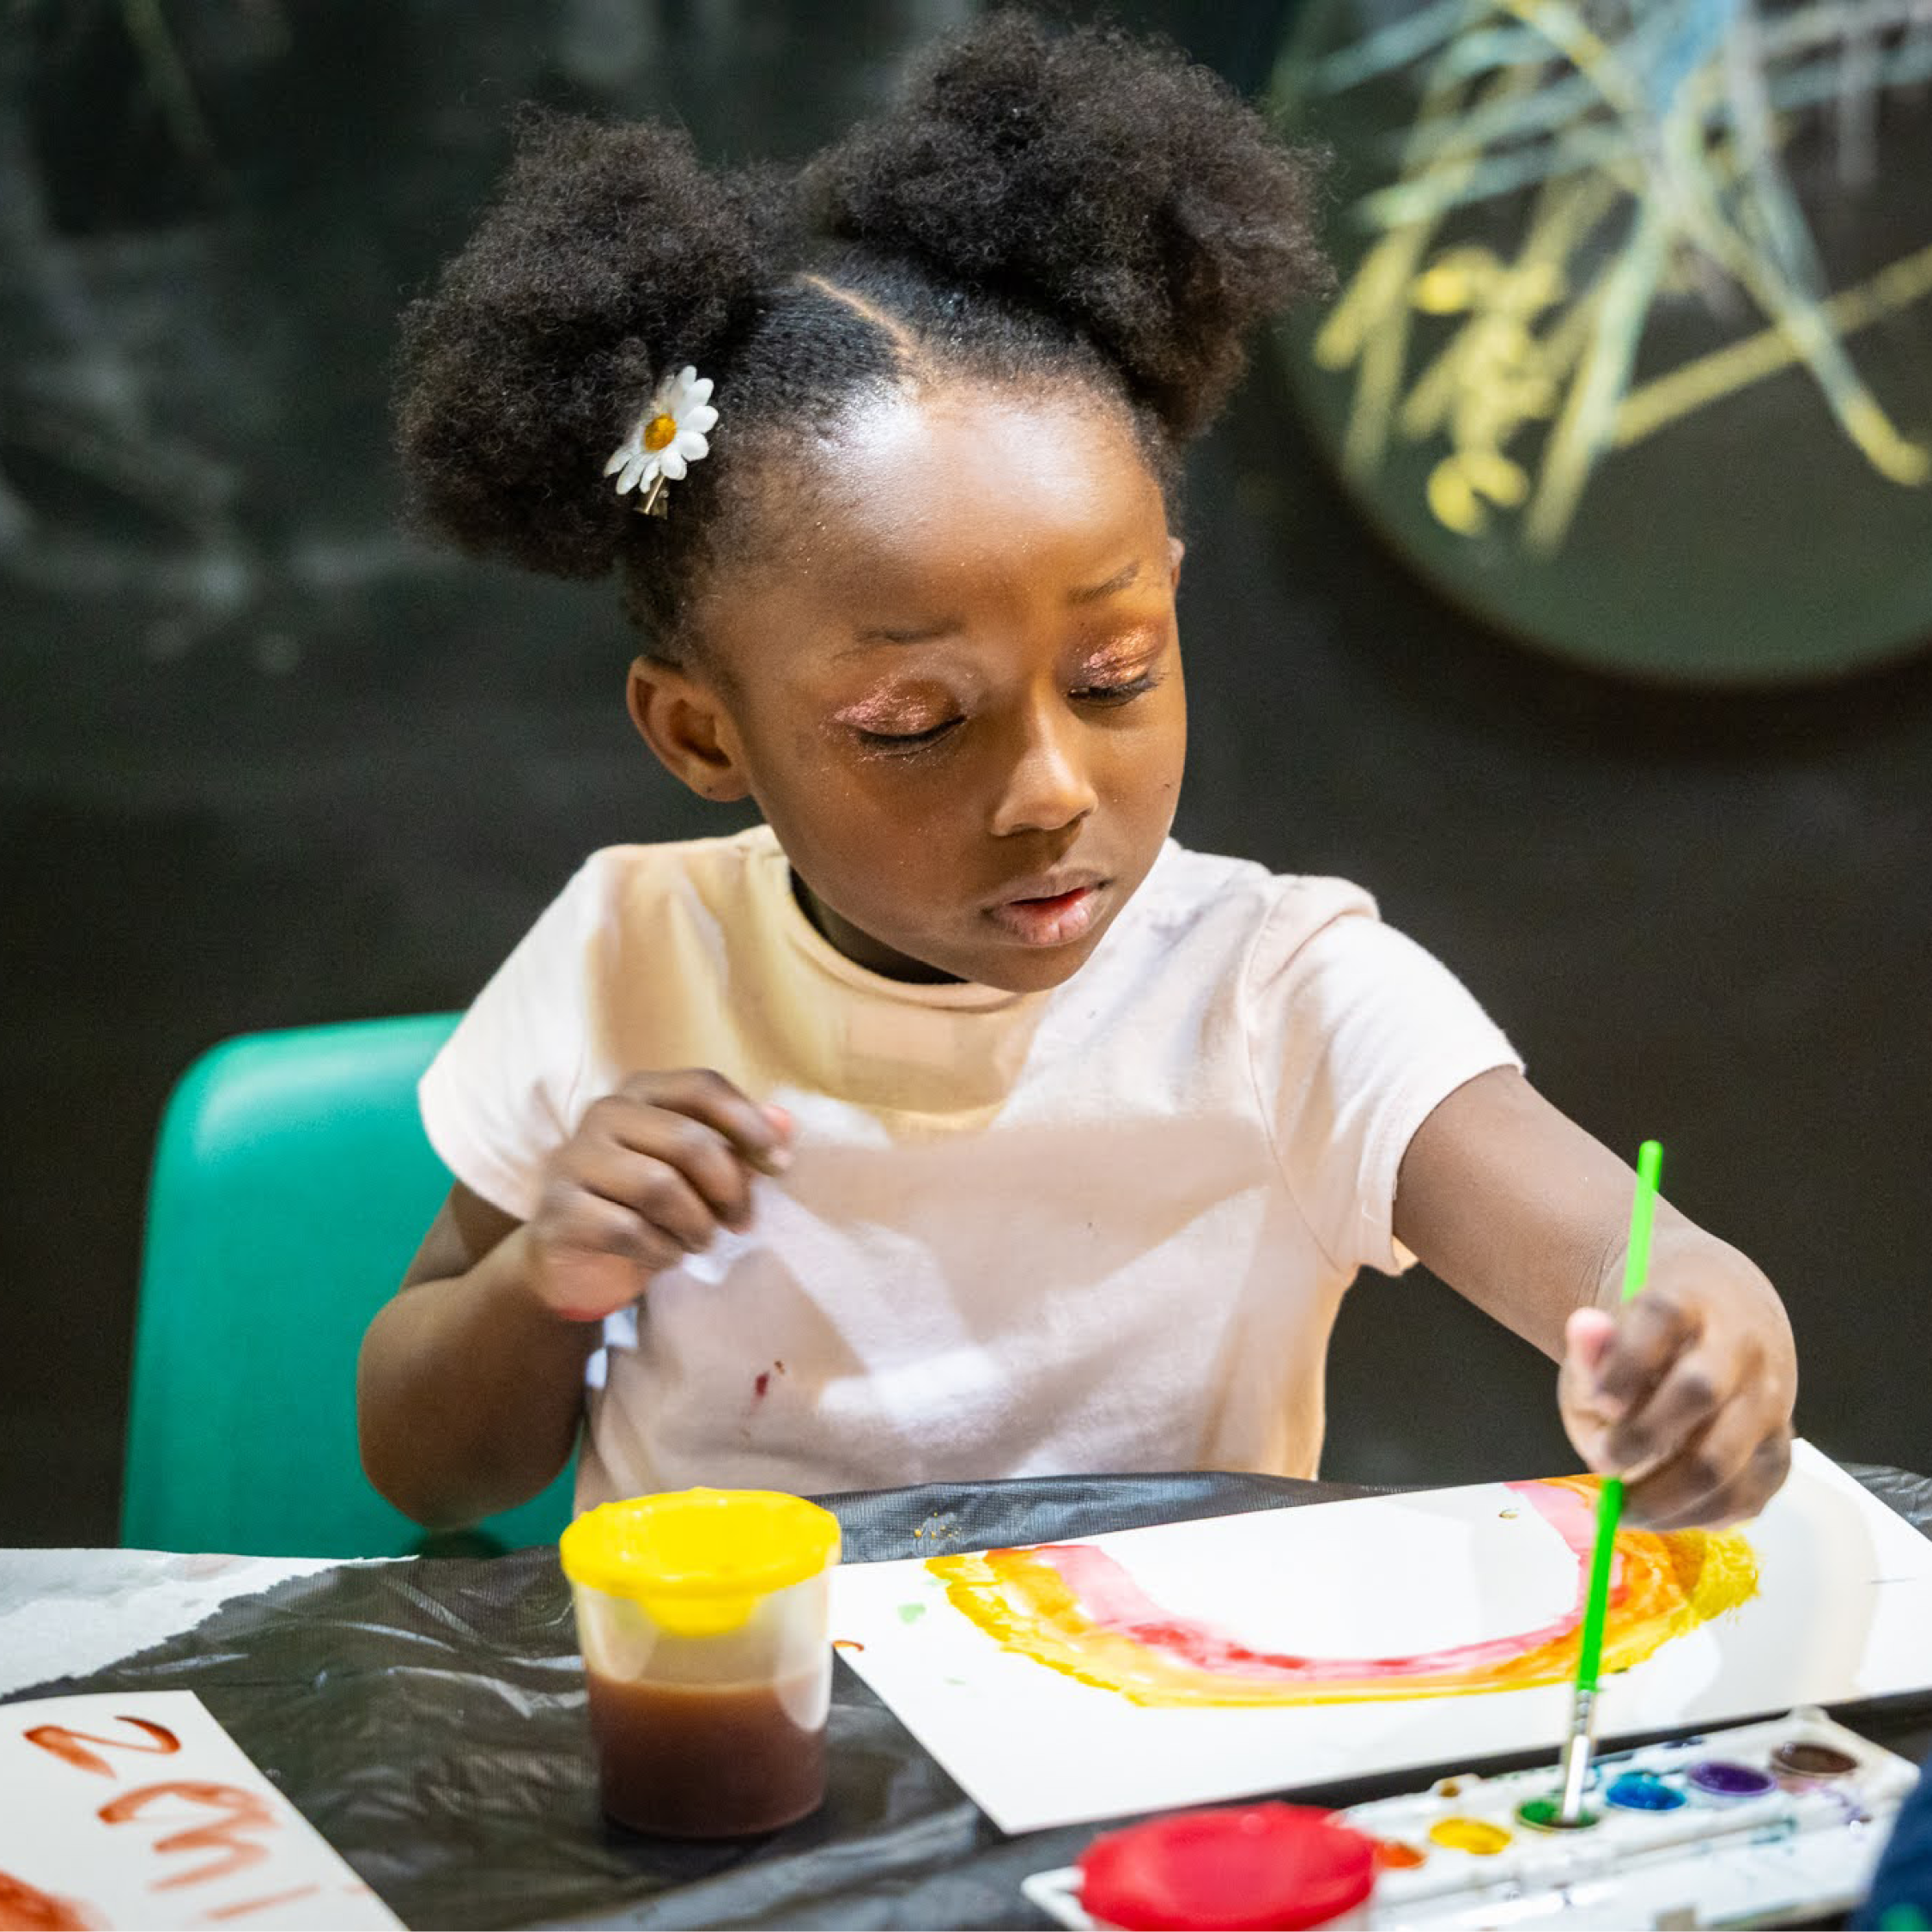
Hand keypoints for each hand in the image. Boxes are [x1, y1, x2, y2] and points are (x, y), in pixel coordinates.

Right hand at [524, 1069, 792, 1322]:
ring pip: (659, 1186)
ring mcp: (575, 1159)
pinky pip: (627, 1229)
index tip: (780, 1165)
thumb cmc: (645, 1206)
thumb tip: (786, 1123)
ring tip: (701, 1242)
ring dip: (695, 1225)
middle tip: (742, 1223)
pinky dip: (661, 1251)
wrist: (573, 1260)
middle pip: (688, 1141)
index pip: (703, 1086)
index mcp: (640, 1092)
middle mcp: (603, 1114)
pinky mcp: (559, 1208)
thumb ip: (737, 1143)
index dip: (750, 1124)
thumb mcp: (693, 1172)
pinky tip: (666, 1257)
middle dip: (729, 1189)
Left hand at [1558, 1238, 1795, 1530]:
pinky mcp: (1781, 1448)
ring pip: (1726, 1459)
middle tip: (1603, 1465)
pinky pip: (1747, 1496)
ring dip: (1668, 1498)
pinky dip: (1701, 1517)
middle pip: (1700, 1390)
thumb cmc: (1643, 1350)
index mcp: (1689, 1303)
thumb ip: (1590, 1352)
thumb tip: (1583, 1330)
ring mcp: (1769, 1399)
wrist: (1716, 1331)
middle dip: (1644, 1438)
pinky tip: (1665, 1515)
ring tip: (1625, 1510)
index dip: (1626, 1363)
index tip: (1598, 1404)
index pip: (1661, 1318)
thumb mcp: (1606, 1341)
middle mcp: (1739, 1346)